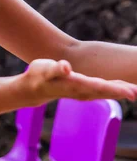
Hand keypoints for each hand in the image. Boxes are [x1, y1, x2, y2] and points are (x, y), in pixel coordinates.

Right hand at [20, 58, 136, 104]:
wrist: (34, 89)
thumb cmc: (39, 75)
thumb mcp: (45, 69)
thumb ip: (56, 69)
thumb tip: (66, 67)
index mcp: (74, 85)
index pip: (97, 86)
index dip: (113, 88)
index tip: (129, 91)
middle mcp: (81, 91)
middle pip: (106, 92)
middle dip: (122, 92)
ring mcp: (84, 92)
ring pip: (106, 93)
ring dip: (121, 92)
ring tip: (136, 91)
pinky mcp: (85, 91)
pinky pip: (104, 92)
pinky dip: (116, 90)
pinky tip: (125, 89)